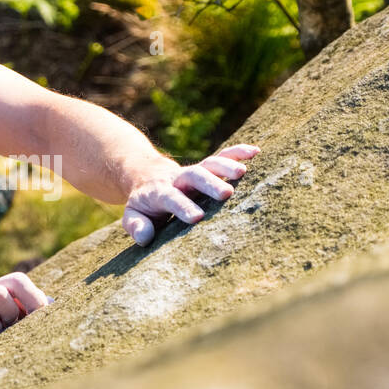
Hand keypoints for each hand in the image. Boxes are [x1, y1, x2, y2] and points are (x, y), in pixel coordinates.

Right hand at [0, 272, 49, 362]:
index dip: (37, 297)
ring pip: (0, 296)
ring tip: (5, 333)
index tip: (47, 318)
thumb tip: (47, 315)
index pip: (20, 281)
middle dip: (32, 301)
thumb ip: (13, 315)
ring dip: (10, 316)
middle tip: (37, 322)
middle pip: (15, 281)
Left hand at [122, 144, 260, 245]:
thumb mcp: (132, 216)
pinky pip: (222, 156)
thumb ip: (136, 226)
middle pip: (193, 176)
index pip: (170, 198)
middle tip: (226, 193)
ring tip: (243, 171)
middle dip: (209, 184)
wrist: (146, 177)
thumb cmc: (143, 204)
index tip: (197, 217)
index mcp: (159, 193)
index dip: (182, 206)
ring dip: (226, 165)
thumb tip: (145, 237)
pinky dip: (237, 152)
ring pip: (209, 163)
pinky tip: (255, 152)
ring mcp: (193, 171)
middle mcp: (178, 179)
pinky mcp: (206, 167)